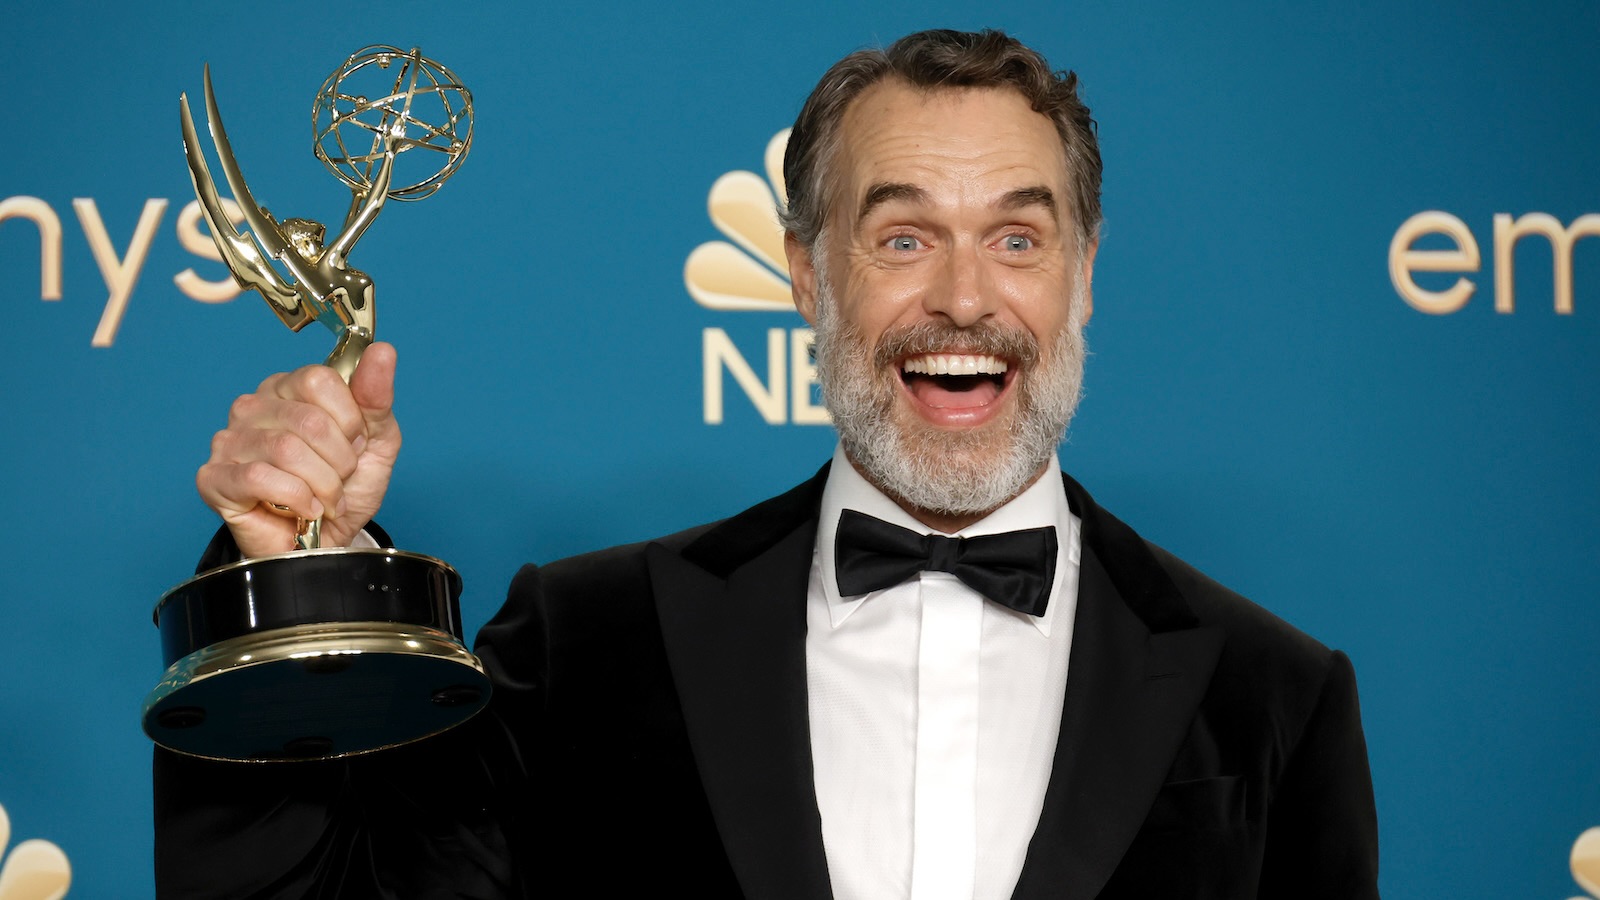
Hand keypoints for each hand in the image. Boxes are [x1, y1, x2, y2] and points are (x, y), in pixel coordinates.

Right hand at [197, 342, 400, 558]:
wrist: (325, 544)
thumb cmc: (344, 490)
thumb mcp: (376, 442)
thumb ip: (376, 397)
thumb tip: (382, 350)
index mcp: (288, 388)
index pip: (320, 380)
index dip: (349, 420)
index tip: (354, 444)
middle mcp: (253, 407)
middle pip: (308, 420)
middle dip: (340, 460)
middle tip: (339, 479)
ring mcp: (229, 440)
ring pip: (286, 450)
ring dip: (322, 485)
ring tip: (324, 499)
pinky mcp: (214, 477)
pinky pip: (259, 477)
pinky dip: (296, 499)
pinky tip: (303, 510)